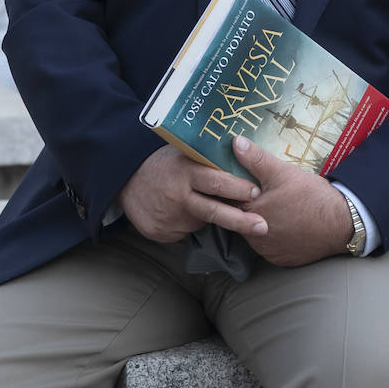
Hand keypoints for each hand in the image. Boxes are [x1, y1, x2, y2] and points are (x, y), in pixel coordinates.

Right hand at [118, 145, 268, 244]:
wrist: (125, 179)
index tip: (258, 192)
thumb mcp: (182, 154)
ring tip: (198, 203)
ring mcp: (169, 217)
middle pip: (215, 210)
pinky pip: (186, 231)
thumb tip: (243, 154)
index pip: (216, 181)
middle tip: (263, 225)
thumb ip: (206, 160)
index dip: (238, 187)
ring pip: (202, 222)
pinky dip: (189, 223)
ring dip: (209, 217)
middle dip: (241, 220)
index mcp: (186, 171)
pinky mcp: (161, 233)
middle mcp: (179, 196)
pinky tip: (178, 211)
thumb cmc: (163, 163)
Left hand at [234, 135, 353, 266]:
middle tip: (255, 190)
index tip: (231, 178)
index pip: (226, 200)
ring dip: (256, 220)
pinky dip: (271, 234)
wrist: (342, 223)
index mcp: (250, 213)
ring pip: (252, 232)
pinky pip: (268, 245)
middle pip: (239, 218)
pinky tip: (281, 221)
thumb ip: (255, 158)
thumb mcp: (281, 171)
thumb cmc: (310, 196)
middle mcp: (254, 238)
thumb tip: (235, 142)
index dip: (228, 188)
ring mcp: (268, 252)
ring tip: (269, 204)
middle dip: (242, 204)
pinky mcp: (281, 259)